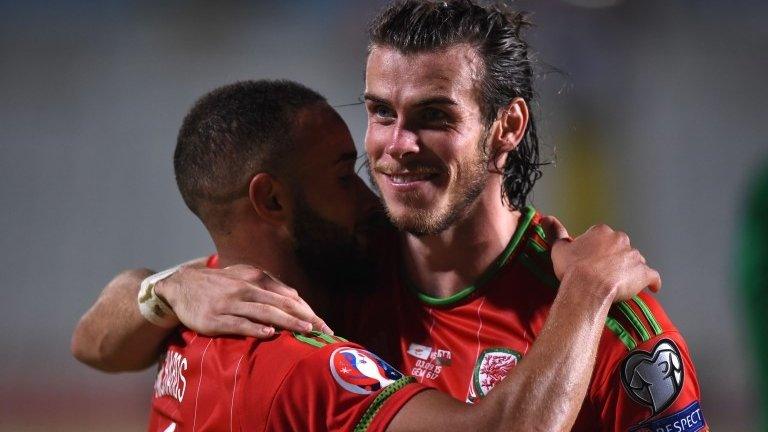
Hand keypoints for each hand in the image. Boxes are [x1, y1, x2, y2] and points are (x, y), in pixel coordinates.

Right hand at [154, 264, 331, 337]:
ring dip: (287, 321)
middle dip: (305, 318)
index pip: (288, 296)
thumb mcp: (244, 278)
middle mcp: (246, 290)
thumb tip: (294, 298)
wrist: (181, 286)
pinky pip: (239, 324)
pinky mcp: (216, 319)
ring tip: (305, 330)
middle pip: (282, 304)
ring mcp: (231, 304)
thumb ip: (268, 287)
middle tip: (323, 331)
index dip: (308, 311)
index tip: (324, 325)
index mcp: (255, 279)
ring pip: (264, 312)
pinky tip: (269, 333)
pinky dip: (255, 328)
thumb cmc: (219, 284)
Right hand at [546, 220, 660, 302]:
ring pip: (635, 260)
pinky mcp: (643, 273)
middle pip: (621, 247)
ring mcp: (634, 256)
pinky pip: (652, 276)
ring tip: (620, 282)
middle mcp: (620, 239)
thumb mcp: (559, 248)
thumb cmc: (572, 269)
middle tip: (604, 272)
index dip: (597, 249)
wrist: (586, 288)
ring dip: (630, 269)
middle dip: (615, 257)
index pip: (603, 237)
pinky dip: (652, 281)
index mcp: (602, 232)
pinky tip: (652, 287)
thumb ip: (555, 232)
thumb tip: (546, 218)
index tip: (591, 259)